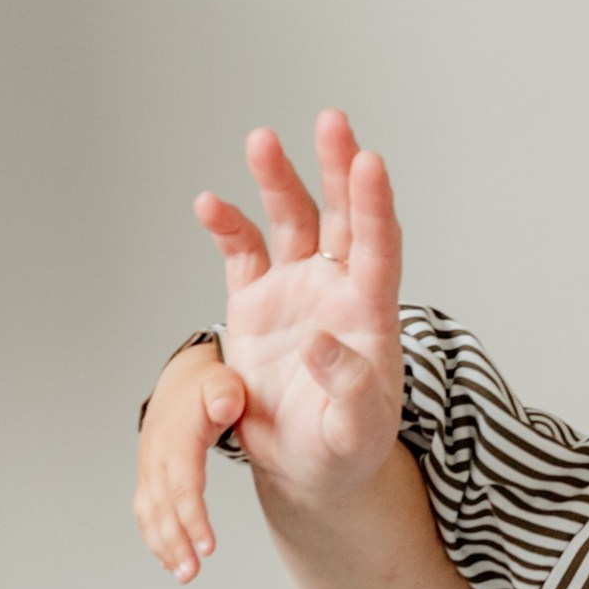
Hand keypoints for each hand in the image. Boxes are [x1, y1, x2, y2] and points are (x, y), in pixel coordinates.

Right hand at [133, 338, 249, 579]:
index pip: (183, 483)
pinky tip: (170, 560)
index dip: (192, 516)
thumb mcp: (223, 381)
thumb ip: (226, 393)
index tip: (208, 547)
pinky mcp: (149, 477)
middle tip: (191, 573)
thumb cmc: (210, 384)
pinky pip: (146, 511)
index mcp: (176, 436)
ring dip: (163, 545)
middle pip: (162, 505)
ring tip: (184, 574)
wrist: (183, 380)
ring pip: (150, 512)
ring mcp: (149, 468)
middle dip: (175, 541)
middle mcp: (156, 455)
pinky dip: (155, 537)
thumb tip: (226, 405)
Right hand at [196, 113, 405, 510]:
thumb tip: (325, 343)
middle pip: (342, 217)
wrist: (310, 467)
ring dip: (279, 180)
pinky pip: (241, 253)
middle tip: (333, 120)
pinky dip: (227, 226)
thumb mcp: (357, 433)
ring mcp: (297, 291)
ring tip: (261, 139)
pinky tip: (210, 203)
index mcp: (372, 316)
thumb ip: (349, 391)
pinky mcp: (256, 302)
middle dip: (337, 168)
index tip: (370, 162)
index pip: (379, 250)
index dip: (375, 206)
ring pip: (292, 223)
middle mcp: (338, 290)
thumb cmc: (346, 450)